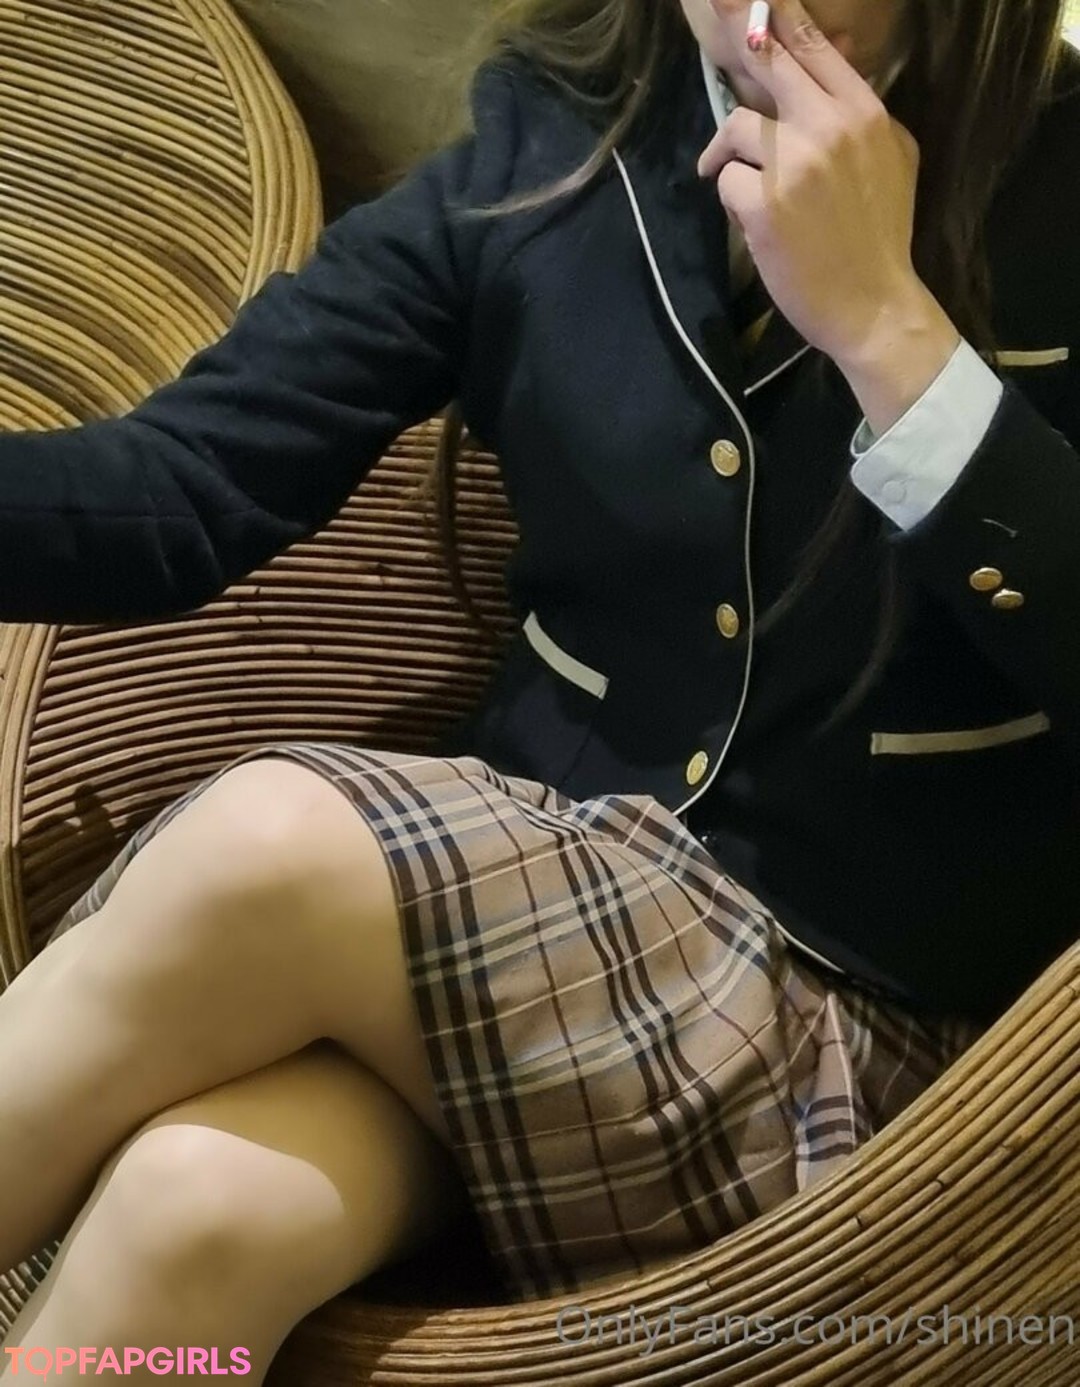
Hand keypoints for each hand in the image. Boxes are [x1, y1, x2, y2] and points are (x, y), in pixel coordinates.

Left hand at [696, 0, 936, 371]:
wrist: (874, 305)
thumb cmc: (880, 236)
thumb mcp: (892, 159)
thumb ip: (860, 113)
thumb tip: (833, 60)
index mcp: (864, 113)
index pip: (814, 47)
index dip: (776, 14)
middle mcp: (829, 127)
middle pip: (768, 60)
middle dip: (736, 27)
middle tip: (713, 0)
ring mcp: (794, 164)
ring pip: (738, 127)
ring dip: (732, 156)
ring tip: (745, 187)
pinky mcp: (762, 203)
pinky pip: (726, 178)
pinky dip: (732, 198)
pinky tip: (754, 223)